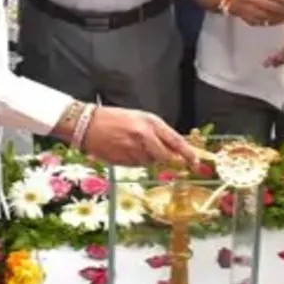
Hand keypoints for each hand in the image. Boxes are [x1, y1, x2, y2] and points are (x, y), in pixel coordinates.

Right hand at [79, 106, 200, 168]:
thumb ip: (157, 133)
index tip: (196, 163)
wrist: (87, 124)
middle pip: (166, 157)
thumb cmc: (114, 118)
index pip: (176, 141)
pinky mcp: (124, 160)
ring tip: (135, 147)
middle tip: (167, 161)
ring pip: (151, 162)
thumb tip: (174, 148)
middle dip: (169, 161)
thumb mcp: (139, 118)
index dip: (188, 154)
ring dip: (149, 159)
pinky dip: (136, 161)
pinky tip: (126, 151)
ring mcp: (134, 149)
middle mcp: (144, 136)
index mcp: (150, 122)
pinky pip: (137, 165)